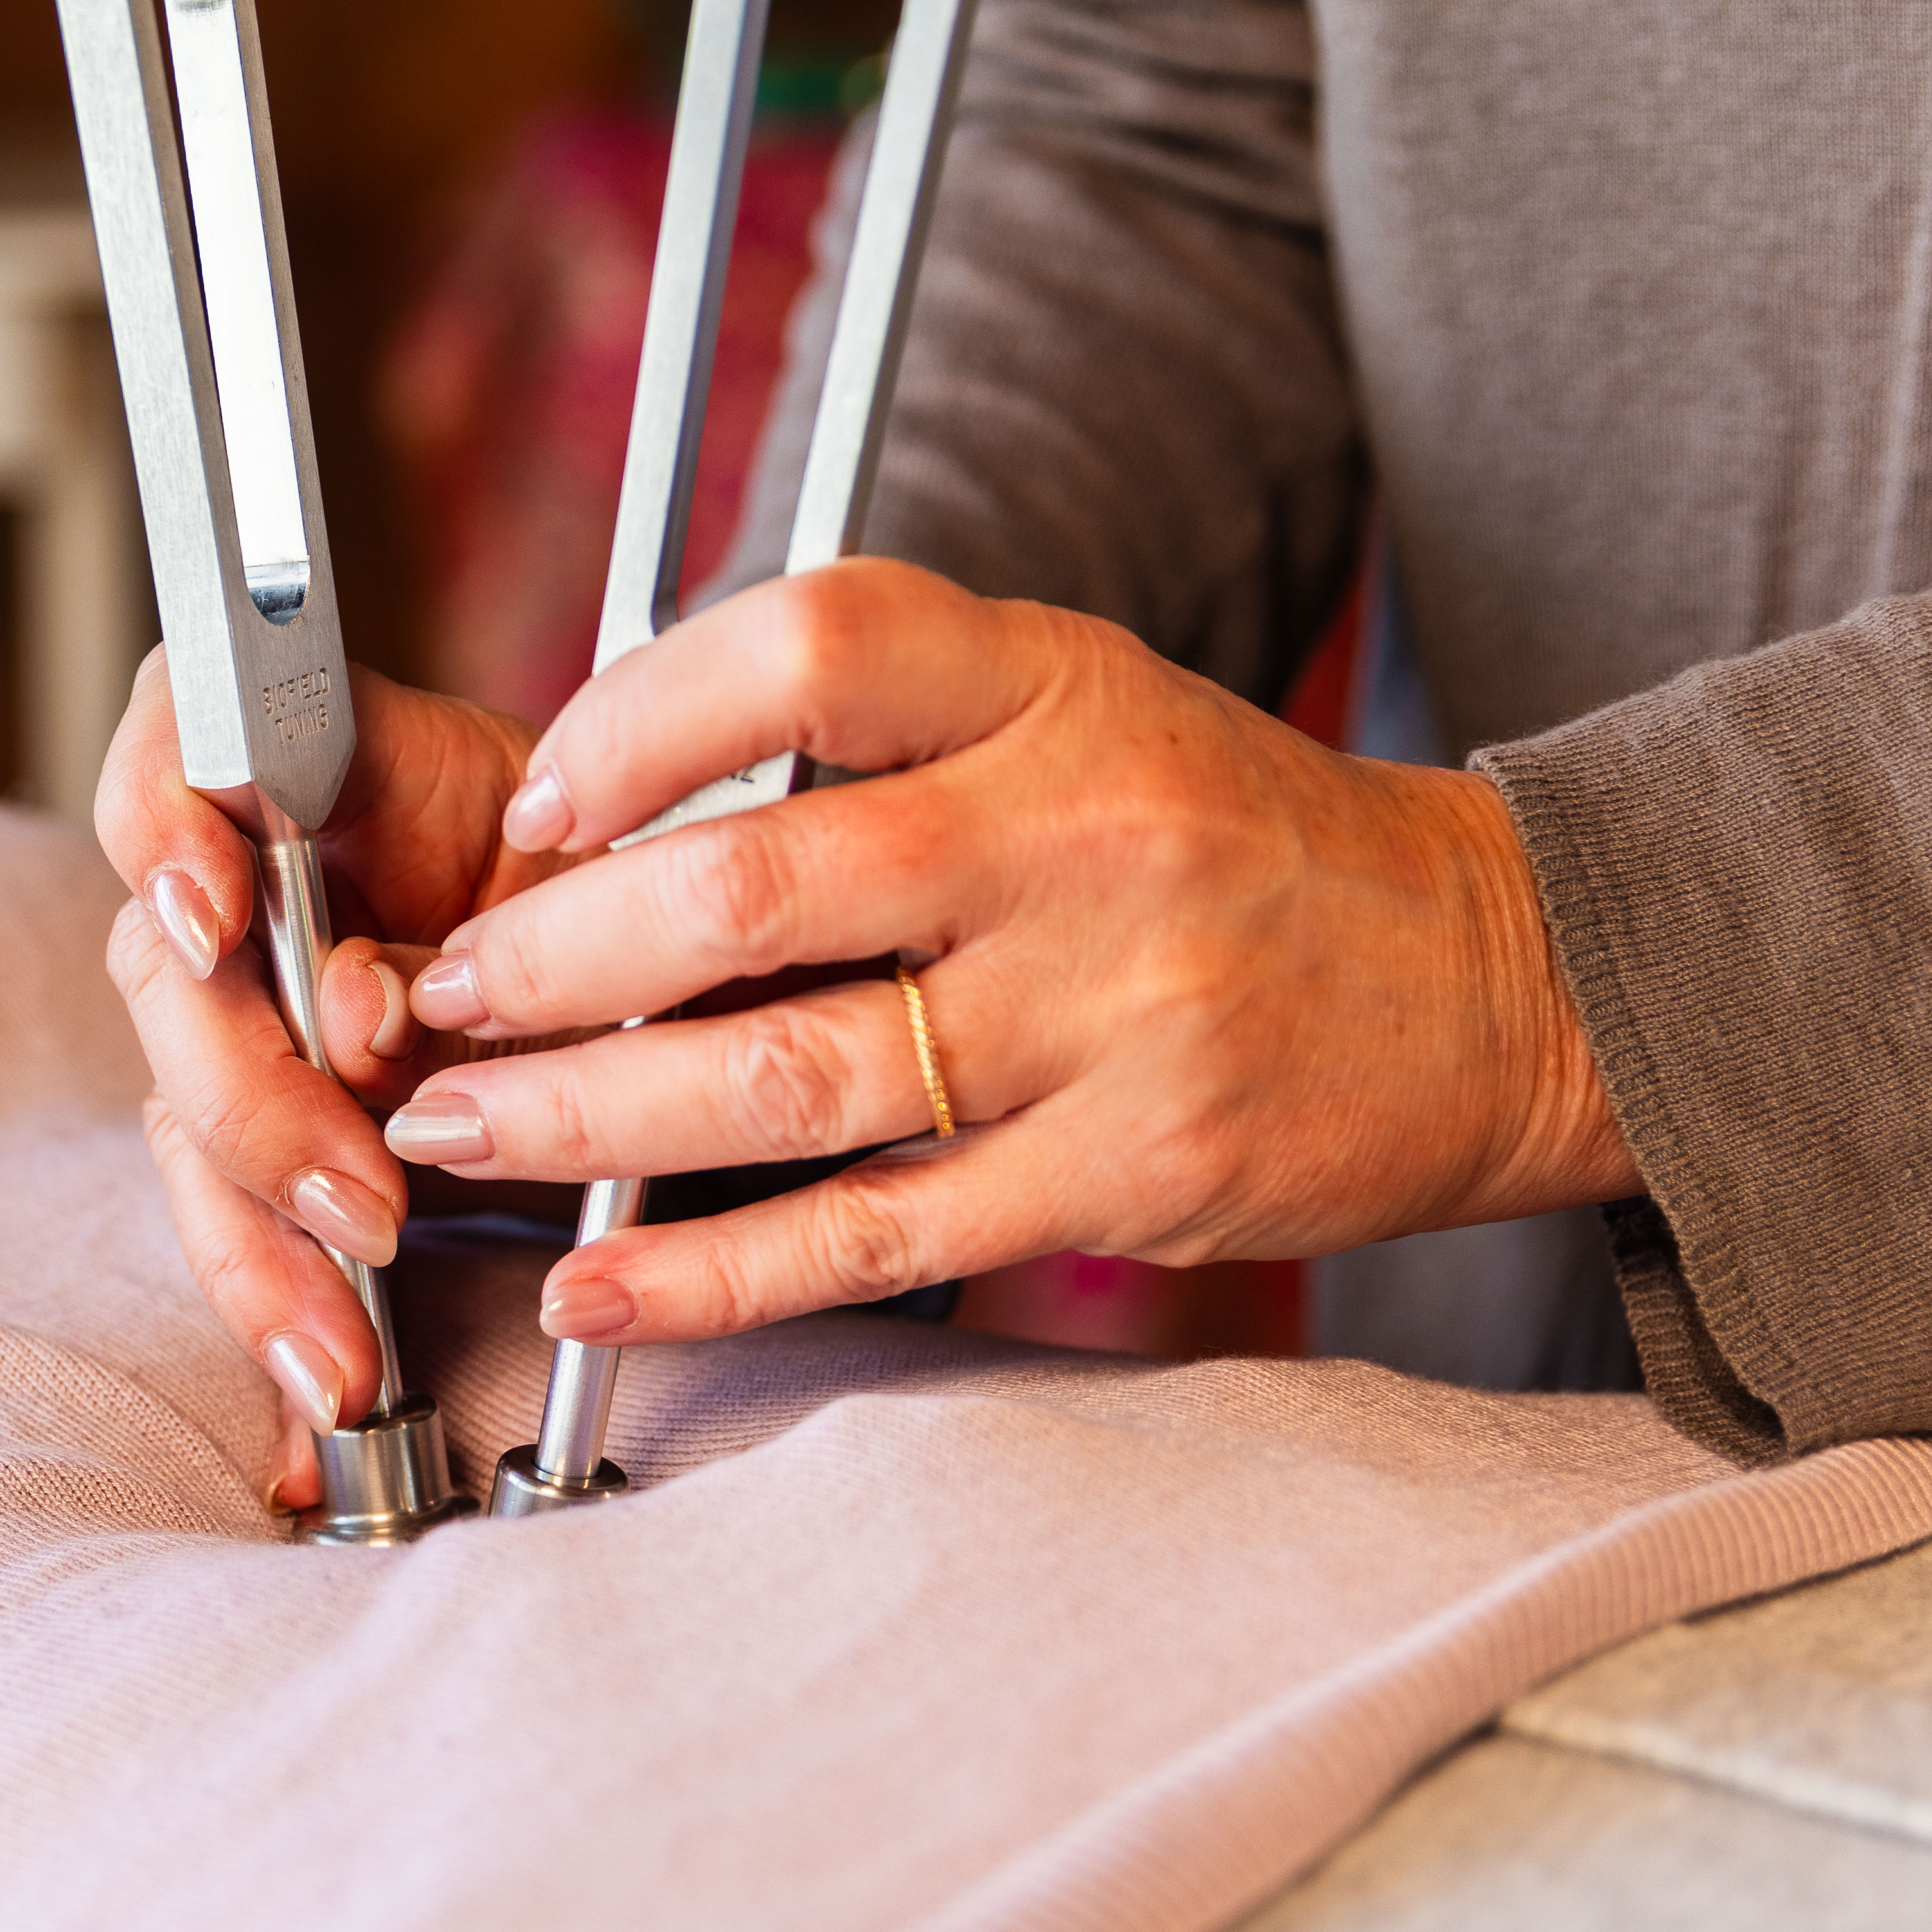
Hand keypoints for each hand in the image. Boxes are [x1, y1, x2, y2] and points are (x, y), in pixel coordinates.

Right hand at [95, 649, 559, 1507]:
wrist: (685, 964)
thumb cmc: (640, 883)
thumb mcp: (602, 868)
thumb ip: (489, 916)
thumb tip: (365, 1015)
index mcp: (323, 768)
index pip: (184, 747)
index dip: (169, 825)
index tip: (214, 916)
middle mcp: (250, 885)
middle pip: (169, 974)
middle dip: (253, 1104)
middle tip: (354, 1202)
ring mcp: (249, 1013)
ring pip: (190, 1123)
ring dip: (259, 1249)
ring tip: (336, 1358)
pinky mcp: (274, 1130)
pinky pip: (243, 1222)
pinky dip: (281, 1320)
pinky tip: (313, 1413)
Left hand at [388, 559, 1639, 1350]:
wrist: (1489, 976)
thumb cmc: (1223, 837)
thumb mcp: (1073, 705)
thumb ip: (871, 729)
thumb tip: (607, 806)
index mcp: (1053, 687)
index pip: (809, 645)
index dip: (636, 719)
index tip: (535, 806)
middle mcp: (1077, 839)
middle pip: (753, 887)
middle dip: (555, 957)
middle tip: (441, 996)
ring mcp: (1106, 1017)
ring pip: (787, 1079)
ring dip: (588, 1118)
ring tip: (463, 1124)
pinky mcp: (1125, 1174)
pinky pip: (874, 1235)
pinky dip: (712, 1275)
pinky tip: (598, 1286)